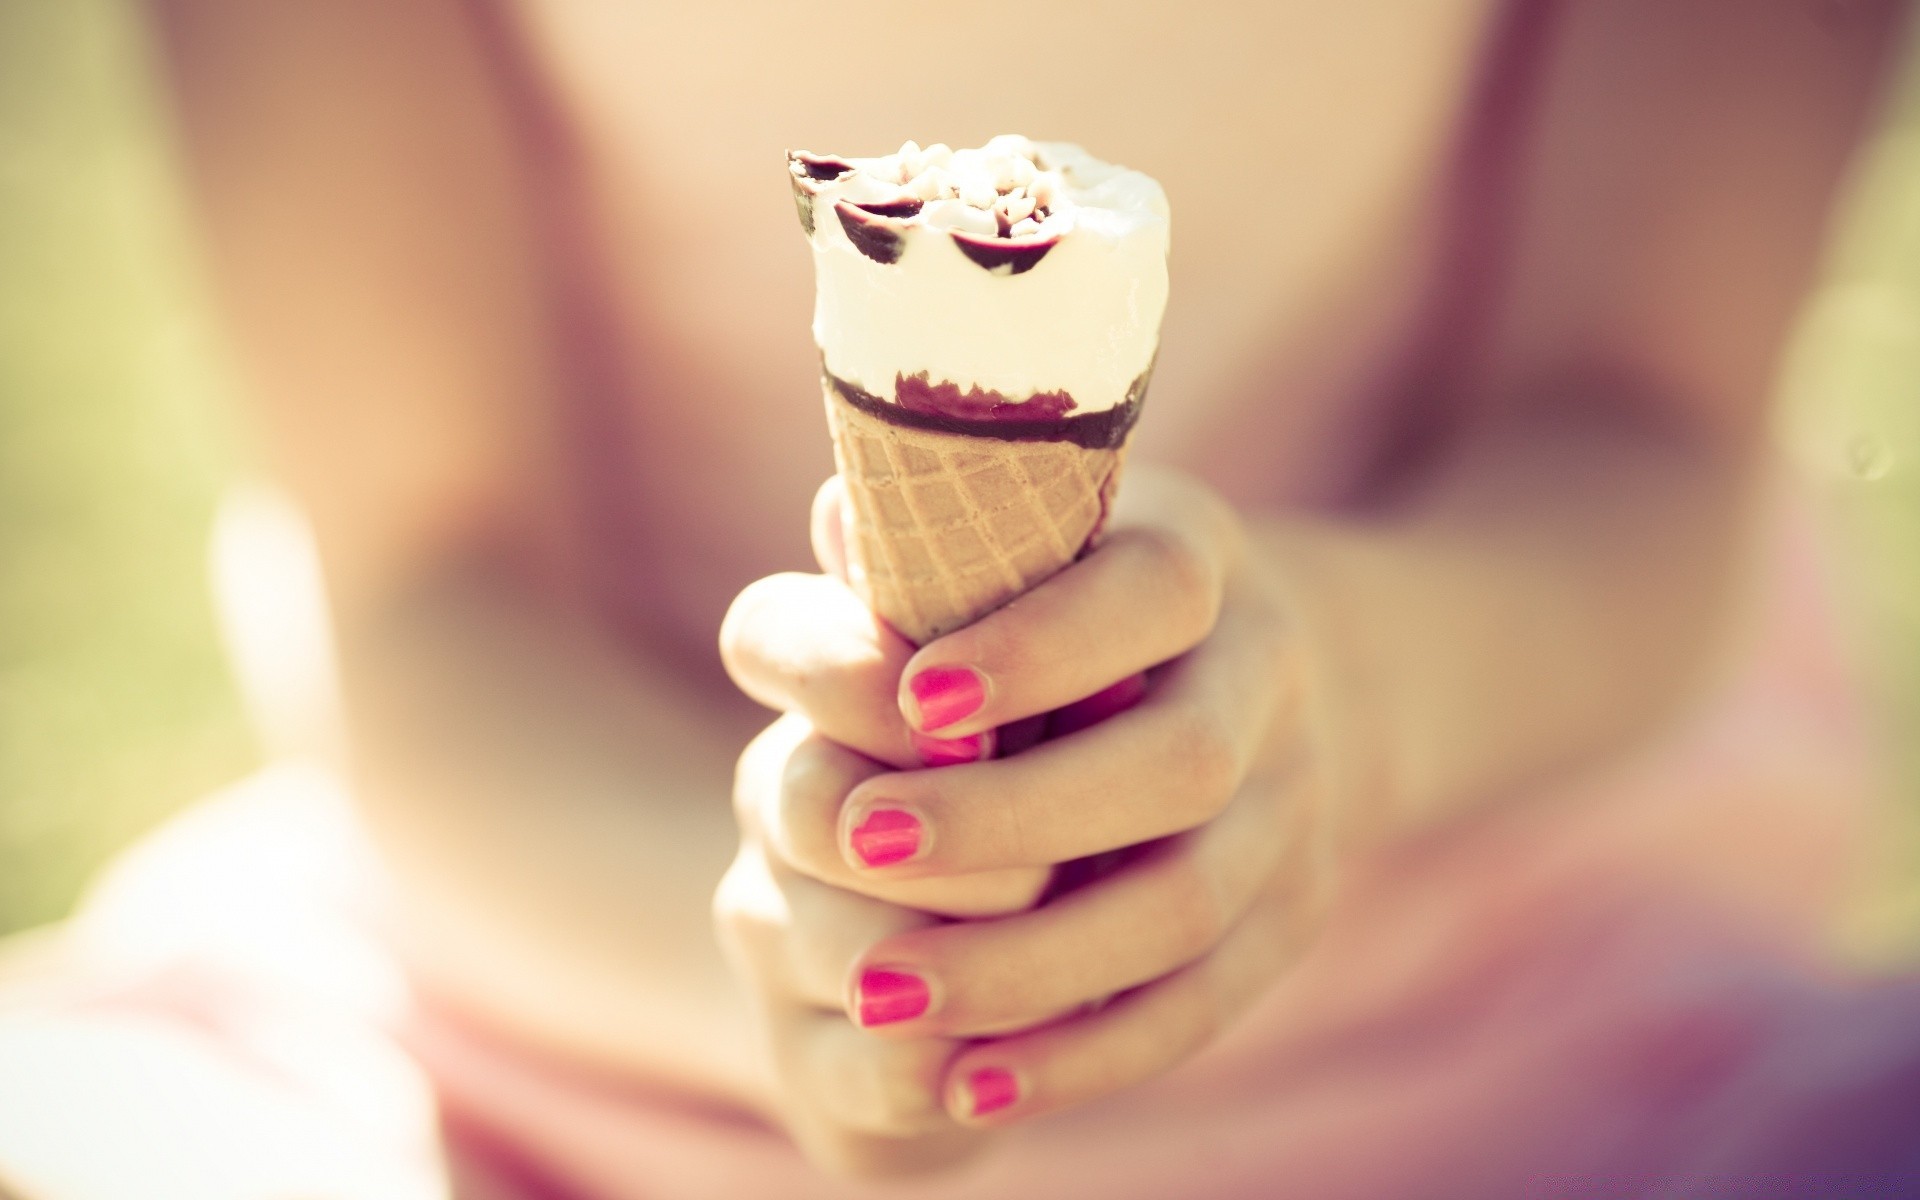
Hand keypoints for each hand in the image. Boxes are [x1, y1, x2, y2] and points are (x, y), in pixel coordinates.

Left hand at [715, 464, 1331, 1167]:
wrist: (1263, 676)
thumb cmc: (1081, 595)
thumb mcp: (1030, 537)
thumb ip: (932, 547)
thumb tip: (838, 529)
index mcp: (1202, 559)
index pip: (1153, 592)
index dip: (1042, 645)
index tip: (913, 696)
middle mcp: (1271, 680)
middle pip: (1179, 765)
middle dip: (1014, 814)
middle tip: (859, 842)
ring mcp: (1296, 808)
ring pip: (1185, 907)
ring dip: (1029, 962)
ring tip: (879, 993)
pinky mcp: (1290, 917)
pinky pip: (1198, 1006)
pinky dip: (1083, 1052)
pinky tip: (971, 1081)